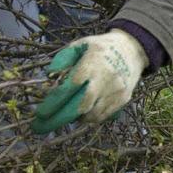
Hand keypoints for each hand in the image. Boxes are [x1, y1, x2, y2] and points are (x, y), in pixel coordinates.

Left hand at [32, 29, 146, 134]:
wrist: (133, 49)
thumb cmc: (101, 47)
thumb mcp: (81, 44)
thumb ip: (63, 57)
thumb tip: (49, 75)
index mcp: (92, 63)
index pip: (70, 87)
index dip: (53, 102)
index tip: (39, 113)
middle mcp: (104, 79)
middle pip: (79, 107)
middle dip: (57, 119)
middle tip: (39, 128)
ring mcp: (115, 91)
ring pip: (91, 115)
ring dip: (74, 119)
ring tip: (62, 116)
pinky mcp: (123, 100)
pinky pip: (102, 117)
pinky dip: (89, 118)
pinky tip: (81, 114)